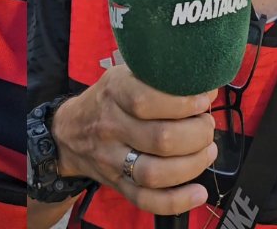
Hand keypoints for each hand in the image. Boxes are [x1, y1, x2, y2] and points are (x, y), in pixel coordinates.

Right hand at [51, 65, 217, 215]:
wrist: (69, 131)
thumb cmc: (108, 100)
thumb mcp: (124, 76)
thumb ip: (159, 78)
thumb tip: (204, 86)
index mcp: (113, 93)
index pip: (145, 102)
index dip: (181, 104)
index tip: (202, 101)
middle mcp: (109, 127)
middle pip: (159, 140)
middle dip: (196, 135)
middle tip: (206, 127)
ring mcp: (111, 160)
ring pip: (155, 173)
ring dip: (192, 165)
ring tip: (207, 151)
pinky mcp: (117, 184)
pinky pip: (146, 200)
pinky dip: (177, 201)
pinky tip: (198, 192)